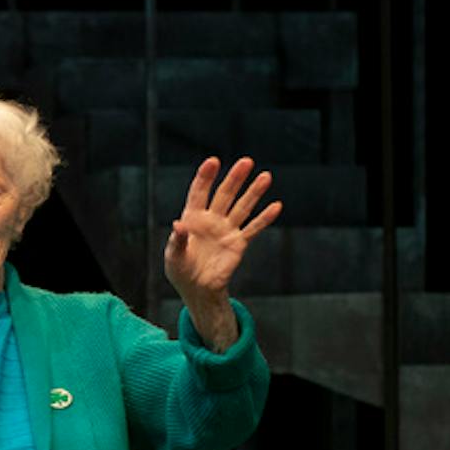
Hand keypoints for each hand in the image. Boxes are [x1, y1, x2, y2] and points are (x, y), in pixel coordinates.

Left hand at [164, 156, 282, 304]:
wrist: (197, 288)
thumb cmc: (180, 270)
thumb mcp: (173, 256)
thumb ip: (177, 240)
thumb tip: (177, 225)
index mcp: (192, 218)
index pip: (199, 193)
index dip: (205, 177)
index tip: (213, 161)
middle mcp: (211, 219)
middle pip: (224, 195)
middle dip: (235, 179)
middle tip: (246, 161)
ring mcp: (226, 229)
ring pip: (242, 207)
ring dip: (254, 193)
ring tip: (265, 176)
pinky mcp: (238, 243)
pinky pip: (253, 229)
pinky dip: (264, 219)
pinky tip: (276, 206)